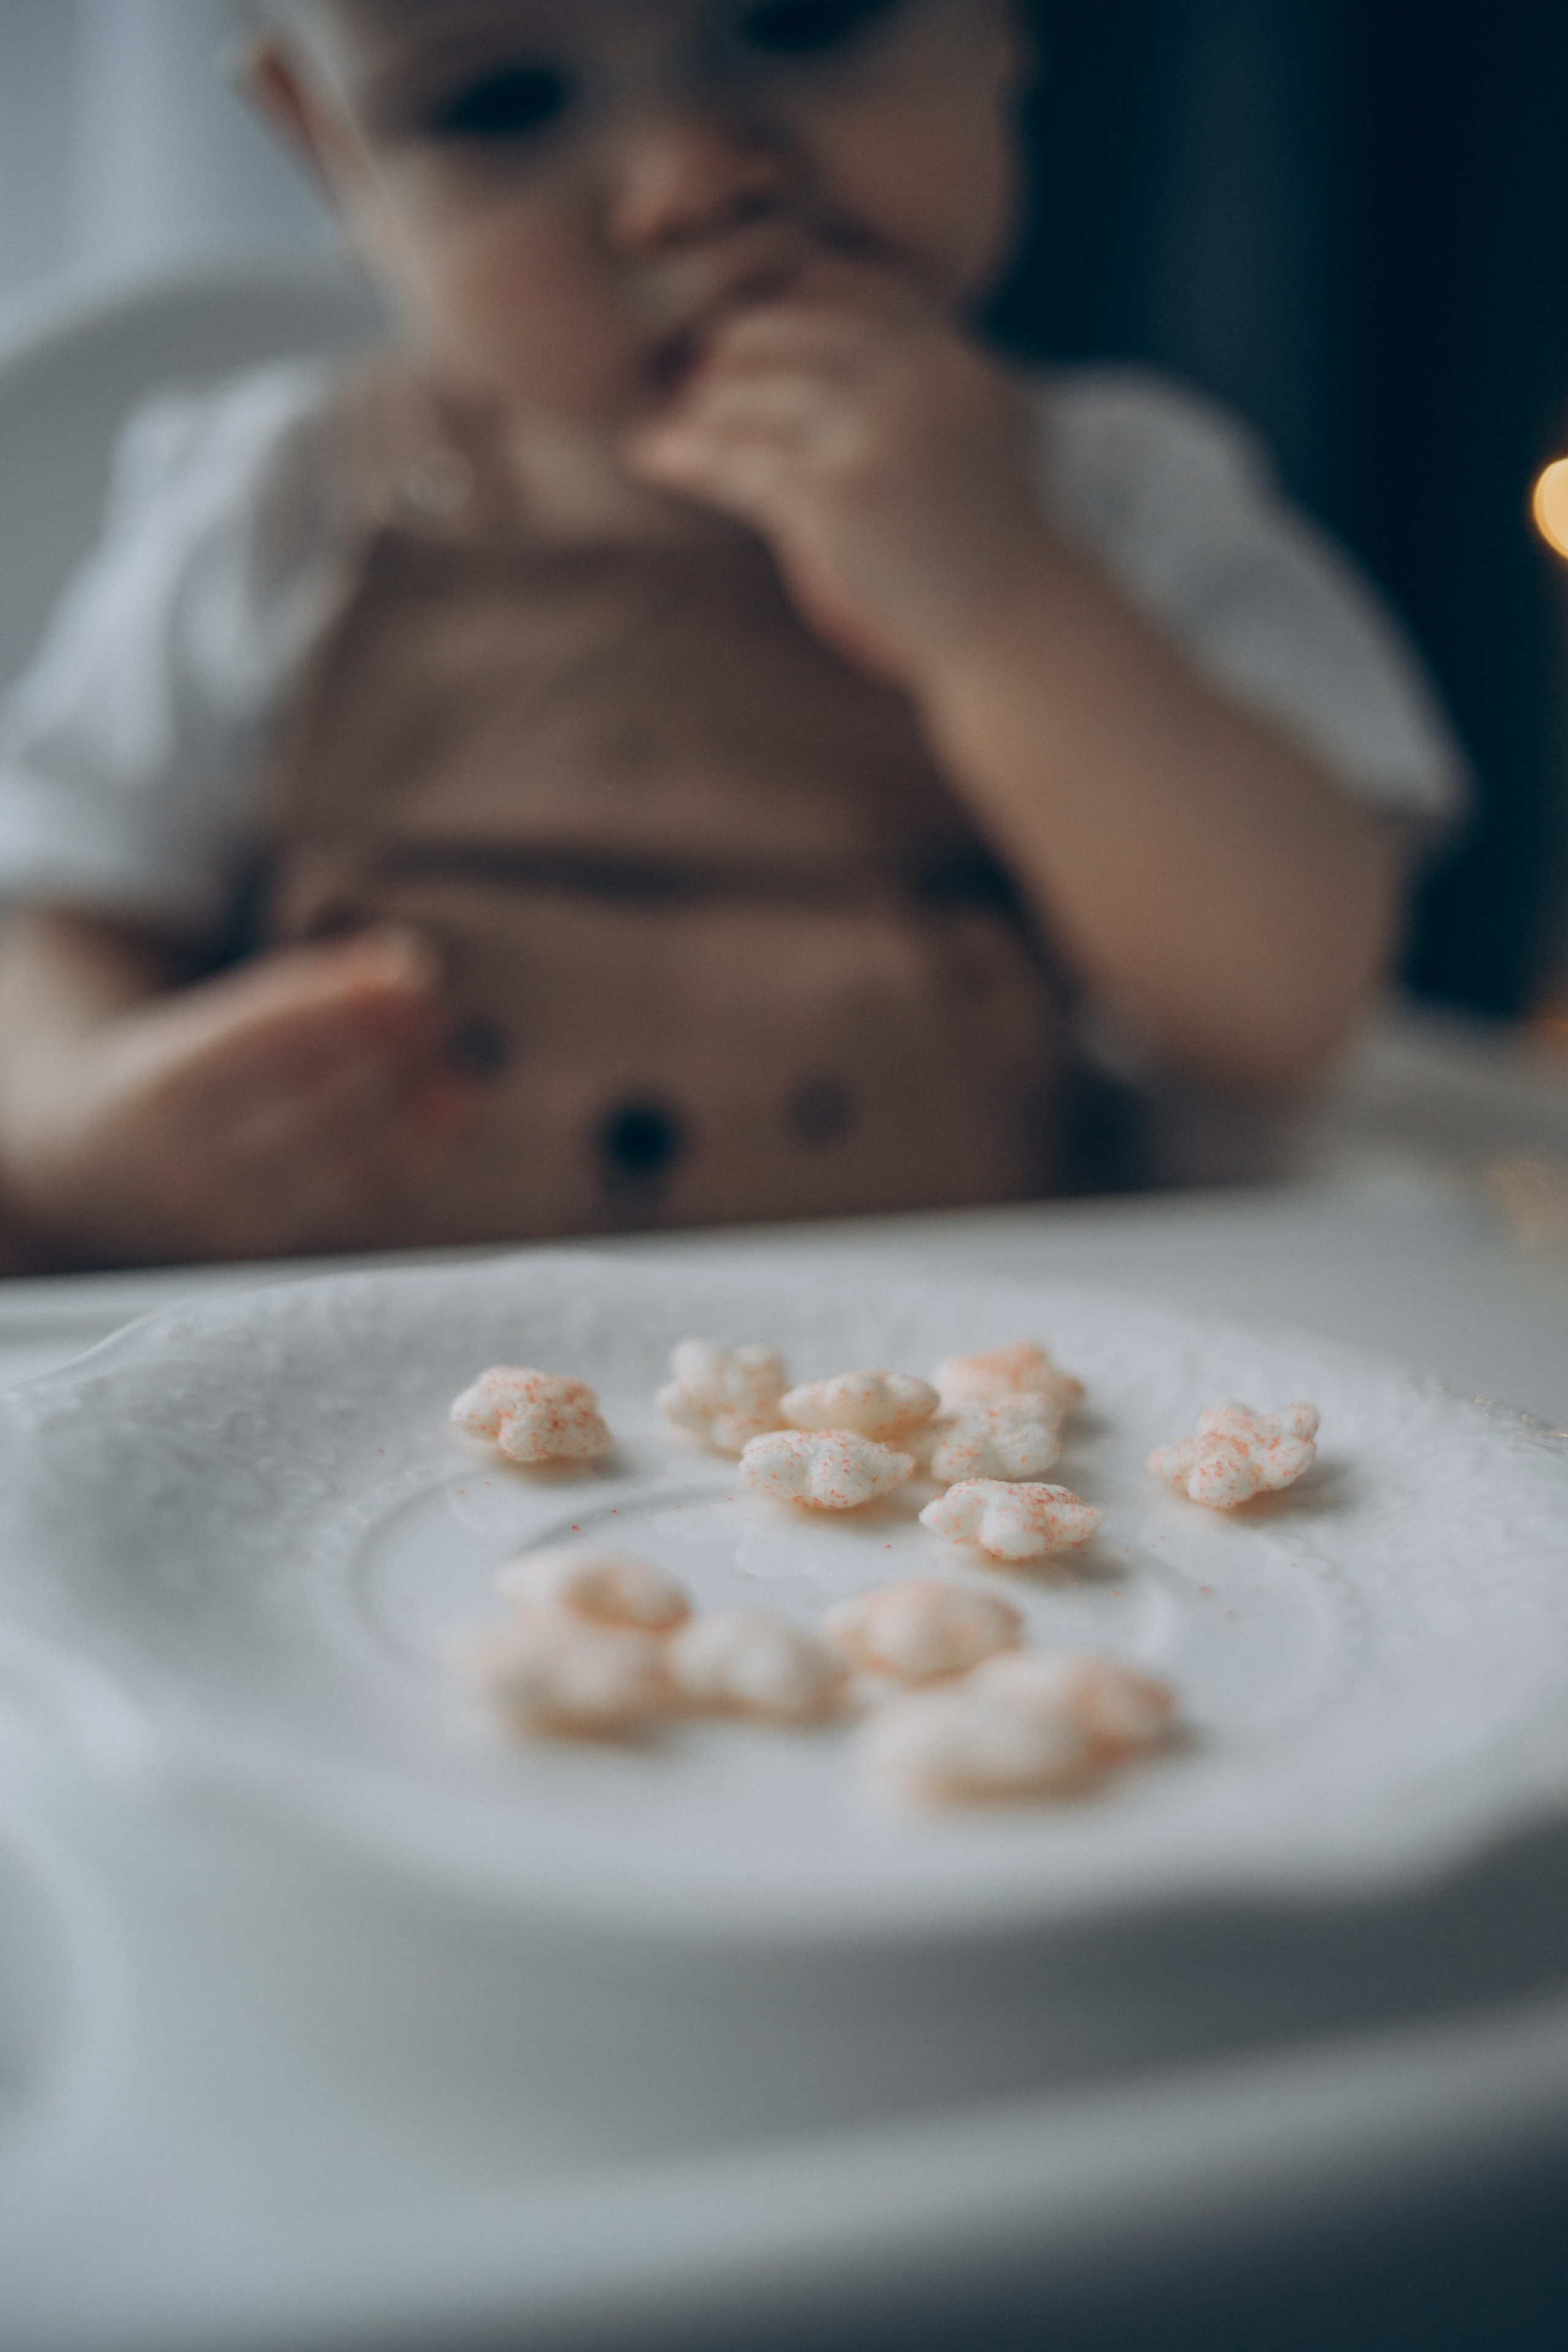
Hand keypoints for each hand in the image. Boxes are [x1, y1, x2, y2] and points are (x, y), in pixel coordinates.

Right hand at [3, 929, 477, 1264]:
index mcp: (156, 1086)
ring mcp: (226, 1223)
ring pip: (344, 1172)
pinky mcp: (270, 1259)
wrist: (98, 1172)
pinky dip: (412, 1165)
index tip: (416, 970)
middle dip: (389, 1056)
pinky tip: (449, 1123)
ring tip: (462, 1071)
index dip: (348, 1004)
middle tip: (440, 1013)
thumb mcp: (212, 1021)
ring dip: (417, 1118)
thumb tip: (406, 964)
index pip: (264, 1039)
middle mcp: (184, 1166)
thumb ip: (306, 991)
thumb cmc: (180, 1076)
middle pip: (310, 1109)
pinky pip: (356, 1215)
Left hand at [623, 262, 1054, 684]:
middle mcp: (913, 374)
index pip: (844, 289)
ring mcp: (876, 429)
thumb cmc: (993, 542)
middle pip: (785, 327)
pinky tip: (651, 453)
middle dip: (730, 350)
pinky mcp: (840, 493)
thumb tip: (847, 359)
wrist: (1018, 621)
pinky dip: (687, 454)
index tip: (746, 342)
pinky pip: (740, 459)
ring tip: (669, 423)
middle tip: (693, 380)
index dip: (783, 307)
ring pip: (751, 390)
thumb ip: (919, 383)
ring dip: (701, 406)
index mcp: (947, 352)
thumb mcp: (975, 431)